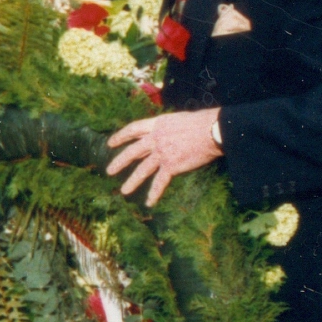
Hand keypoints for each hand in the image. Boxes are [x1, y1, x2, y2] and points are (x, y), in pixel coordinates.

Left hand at [106, 107, 221, 205]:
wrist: (212, 130)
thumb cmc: (202, 123)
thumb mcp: (178, 120)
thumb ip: (168, 129)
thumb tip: (166, 135)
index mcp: (157, 124)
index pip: (133, 129)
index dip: (121, 136)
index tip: (110, 143)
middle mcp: (156, 138)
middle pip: (133, 151)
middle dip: (119, 161)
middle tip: (109, 171)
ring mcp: (162, 152)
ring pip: (142, 169)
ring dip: (132, 181)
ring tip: (124, 191)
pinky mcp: (172, 165)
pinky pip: (160, 182)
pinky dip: (154, 193)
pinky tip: (149, 202)